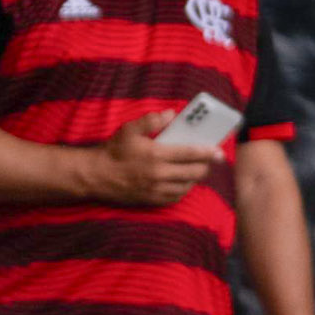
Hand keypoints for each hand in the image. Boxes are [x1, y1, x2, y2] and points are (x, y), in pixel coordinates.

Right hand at [81, 112, 216, 205]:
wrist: (95, 176)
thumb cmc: (112, 151)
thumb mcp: (128, 130)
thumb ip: (151, 120)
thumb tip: (171, 114)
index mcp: (156, 154)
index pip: (191, 153)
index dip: (208, 152)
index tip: (218, 151)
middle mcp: (159, 173)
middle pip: (194, 171)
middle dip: (206, 165)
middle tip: (209, 160)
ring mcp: (156, 189)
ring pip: (187, 185)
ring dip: (195, 177)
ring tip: (197, 170)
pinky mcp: (152, 199)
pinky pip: (176, 196)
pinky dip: (184, 189)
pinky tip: (183, 183)